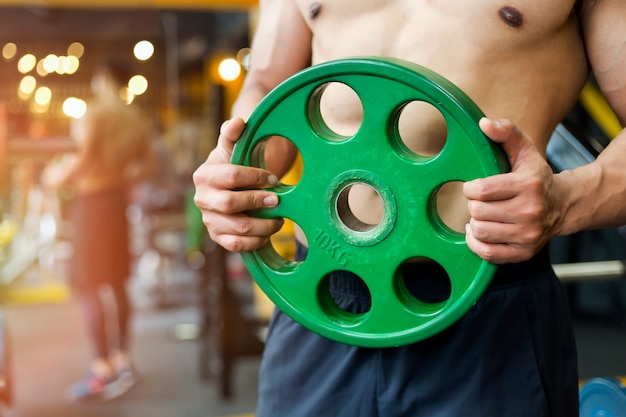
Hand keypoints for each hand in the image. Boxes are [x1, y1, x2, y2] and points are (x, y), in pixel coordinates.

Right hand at [192, 117, 283, 251]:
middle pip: (229, 204)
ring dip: (262, 225)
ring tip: (278, 219)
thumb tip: (238, 122)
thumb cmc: (232, 165)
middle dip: (257, 202)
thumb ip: (232, 134)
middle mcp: (202, 199)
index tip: (273, 179)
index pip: (231, 176)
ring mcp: (209, 220)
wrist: (229, 187)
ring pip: (237, 227)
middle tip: (277, 201)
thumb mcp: (232, 148)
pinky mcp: (217, 237)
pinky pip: (236, 245)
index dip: (255, 177)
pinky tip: (267, 233)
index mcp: (204, 175)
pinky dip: (255, 241)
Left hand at [463, 118, 561, 263]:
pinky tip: (482, 231)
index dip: (471, 188)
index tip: (475, 187)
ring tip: (485, 215)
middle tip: (483, 201)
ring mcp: (528, 235)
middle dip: (474, 205)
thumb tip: (484, 124)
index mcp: (528, 185)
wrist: (563, 206)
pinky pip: (487, 253)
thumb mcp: (525, 150)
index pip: (481, 190)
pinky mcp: (524, 252)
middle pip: (477, 212)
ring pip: (480, 232)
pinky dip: (477, 242)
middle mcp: (530, 212)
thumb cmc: (537, 177)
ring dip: (476, 222)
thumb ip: (506, 133)